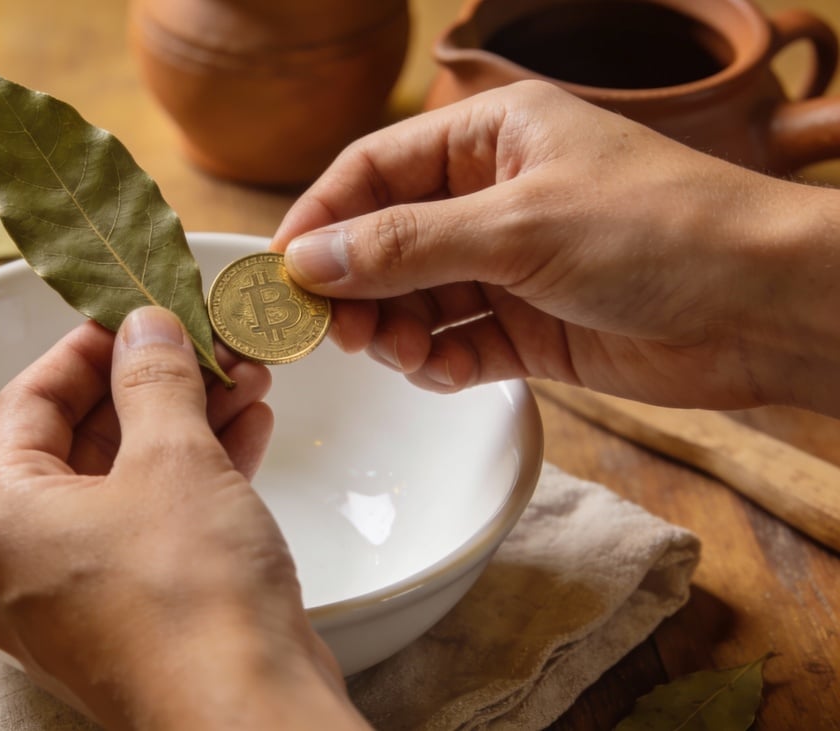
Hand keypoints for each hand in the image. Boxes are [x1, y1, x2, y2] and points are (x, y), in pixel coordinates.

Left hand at [0, 307, 367, 729]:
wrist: (248, 717)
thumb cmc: (192, 592)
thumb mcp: (173, 457)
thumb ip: (154, 379)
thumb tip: (145, 330)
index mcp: (1, 518)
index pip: (27, 402)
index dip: (86, 349)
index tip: (135, 314)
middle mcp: (23, 565)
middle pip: (79, 446)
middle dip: (150, 387)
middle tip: (204, 344)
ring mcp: (75, 603)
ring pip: (122, 489)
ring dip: (182, 429)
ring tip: (242, 379)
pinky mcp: (129, 625)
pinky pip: (147, 533)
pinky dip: (192, 483)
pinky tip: (246, 435)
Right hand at [273, 80, 839, 415]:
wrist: (766, 309)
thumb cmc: (661, 230)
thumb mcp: (518, 225)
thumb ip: (404, 244)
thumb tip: (306, 260)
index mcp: (490, 137)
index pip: (373, 170)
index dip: (321, 220)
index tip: (279, 274)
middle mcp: (492, 197)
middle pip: (384, 241)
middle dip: (356, 288)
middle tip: (336, 332)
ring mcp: (509, 265)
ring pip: (413, 298)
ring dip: (395, 331)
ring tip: (401, 355)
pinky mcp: (529, 327)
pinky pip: (455, 344)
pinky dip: (439, 363)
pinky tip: (445, 372)